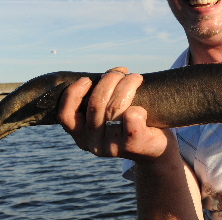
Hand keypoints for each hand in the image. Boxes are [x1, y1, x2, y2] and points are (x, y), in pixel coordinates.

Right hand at [58, 67, 172, 160]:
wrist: (155, 149)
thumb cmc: (129, 125)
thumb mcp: (107, 117)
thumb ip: (99, 102)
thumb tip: (108, 73)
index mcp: (82, 136)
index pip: (66, 116)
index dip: (73, 94)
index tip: (87, 79)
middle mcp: (94, 143)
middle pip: (95, 104)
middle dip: (109, 80)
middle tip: (121, 72)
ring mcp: (112, 146)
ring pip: (114, 107)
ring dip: (126, 85)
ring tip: (135, 78)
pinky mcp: (132, 145)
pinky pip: (132, 116)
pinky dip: (138, 106)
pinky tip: (143, 106)